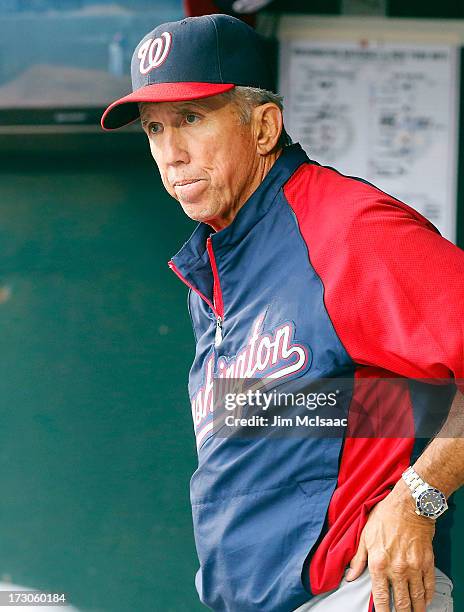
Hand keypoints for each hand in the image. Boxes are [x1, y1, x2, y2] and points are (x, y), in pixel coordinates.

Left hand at [345, 480, 435, 610]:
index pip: (380, 597)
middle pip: (401, 603)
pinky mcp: (427, 563)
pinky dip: (427, 597)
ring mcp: (414, 567)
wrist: (409, 505)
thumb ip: (358, 559)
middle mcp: (397, 568)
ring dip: (416, 610)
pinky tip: (424, 601)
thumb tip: (349, 575)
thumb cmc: (385, 516)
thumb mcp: (365, 535)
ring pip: (417, 598)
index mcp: (378, 563)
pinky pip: (429, 586)